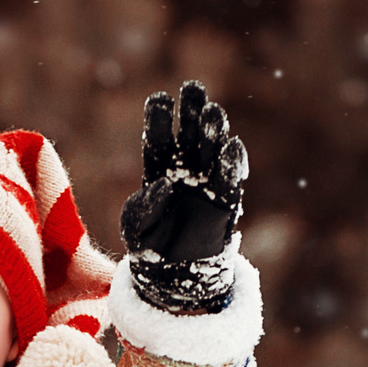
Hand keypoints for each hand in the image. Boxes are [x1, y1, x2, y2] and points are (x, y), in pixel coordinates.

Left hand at [120, 81, 247, 313]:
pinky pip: (230, 180)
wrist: (173, 278)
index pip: (159, 139)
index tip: (160, 100)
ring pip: (212, 150)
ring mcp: (207, 184)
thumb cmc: (148, 248)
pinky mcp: (225, 202)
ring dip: (214, 131)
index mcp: (159, 169)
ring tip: (212, 112)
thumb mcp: (134, 229)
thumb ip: (143, 207)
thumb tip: (162, 185)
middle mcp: (185, 170)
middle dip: (192, 112)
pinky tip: (231, 146)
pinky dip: (232, 163)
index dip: (161, 119)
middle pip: (190, 134)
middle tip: (192, 88)